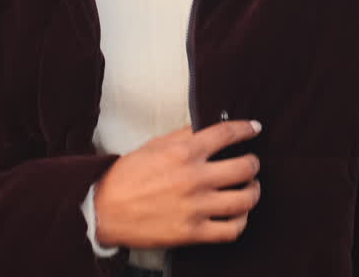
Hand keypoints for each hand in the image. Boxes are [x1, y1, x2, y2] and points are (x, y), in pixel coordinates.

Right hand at [91, 119, 262, 248]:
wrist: (103, 209)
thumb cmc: (127, 176)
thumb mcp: (154, 146)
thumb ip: (184, 136)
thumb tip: (209, 125)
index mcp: (184, 152)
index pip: (227, 134)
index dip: (247, 129)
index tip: (255, 128)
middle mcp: (194, 178)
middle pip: (244, 167)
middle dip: (253, 163)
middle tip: (251, 163)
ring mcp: (195, 207)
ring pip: (244, 199)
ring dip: (253, 191)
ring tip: (250, 189)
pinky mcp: (192, 233)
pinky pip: (231, 230)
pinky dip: (241, 222)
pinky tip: (238, 215)